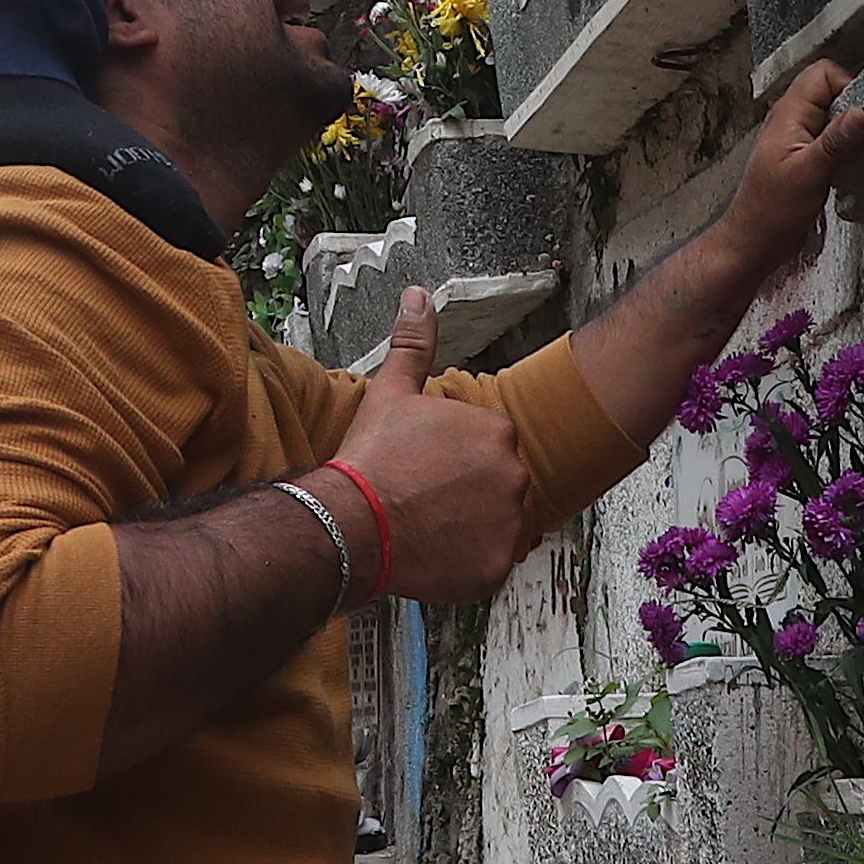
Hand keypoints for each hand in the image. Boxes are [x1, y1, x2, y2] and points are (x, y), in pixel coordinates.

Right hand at [334, 290, 531, 606]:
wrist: (349, 522)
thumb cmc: (370, 460)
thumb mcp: (391, 392)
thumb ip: (413, 344)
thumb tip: (417, 298)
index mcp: (497, 431)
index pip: (489, 449)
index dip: (455, 462)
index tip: (427, 470)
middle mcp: (514, 475)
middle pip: (498, 487)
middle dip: (468, 494)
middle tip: (425, 499)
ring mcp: (509, 524)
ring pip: (498, 526)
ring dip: (471, 528)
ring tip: (428, 526)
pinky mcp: (496, 566)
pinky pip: (490, 564)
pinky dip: (468, 563)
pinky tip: (434, 552)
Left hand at [712, 59, 863, 276]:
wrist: (755, 242)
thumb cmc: (770, 212)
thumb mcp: (809, 174)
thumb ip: (836, 142)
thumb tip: (861, 113)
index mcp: (787, 114)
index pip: (823, 72)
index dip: (848, 85)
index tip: (862, 114)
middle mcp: (791, 120)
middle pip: (831, 90)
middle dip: (852, 106)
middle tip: (861, 135)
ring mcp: (797, 137)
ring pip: (832, 114)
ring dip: (848, 128)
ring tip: (854, 151)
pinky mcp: (804, 155)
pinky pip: (830, 136)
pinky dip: (843, 145)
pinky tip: (847, 164)